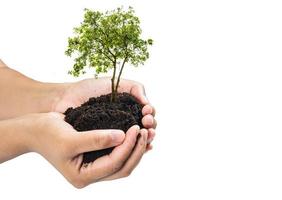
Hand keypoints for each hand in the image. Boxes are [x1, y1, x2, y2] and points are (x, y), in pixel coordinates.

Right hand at [25, 112, 148, 187]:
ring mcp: (94, 167)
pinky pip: (118, 155)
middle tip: (146, 131)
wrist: (34, 130)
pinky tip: (137, 137)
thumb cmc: (47, 135)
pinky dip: (129, 147)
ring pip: (123, 164)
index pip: (114, 164)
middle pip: (123, 168)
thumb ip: (96, 139)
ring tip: (145, 132)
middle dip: (136, 150)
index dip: (128, 147)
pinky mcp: (96, 157)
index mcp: (82, 176)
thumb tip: (123, 136)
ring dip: (136, 149)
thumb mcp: (70, 139)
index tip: (136, 128)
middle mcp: (90, 175)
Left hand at [53, 77, 156, 149]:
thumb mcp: (115, 84)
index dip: (150, 115)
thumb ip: (134, 88)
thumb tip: (148, 104)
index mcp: (127, 109)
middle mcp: (123, 122)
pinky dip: (133, 150)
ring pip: (136, 141)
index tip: (146, 112)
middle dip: (150, 127)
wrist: (63, 100)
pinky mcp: (105, 147)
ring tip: (146, 134)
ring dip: (145, 139)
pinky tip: (140, 148)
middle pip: (144, 129)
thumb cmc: (86, 90)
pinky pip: (122, 151)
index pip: (146, 115)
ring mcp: (114, 135)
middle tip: (147, 124)